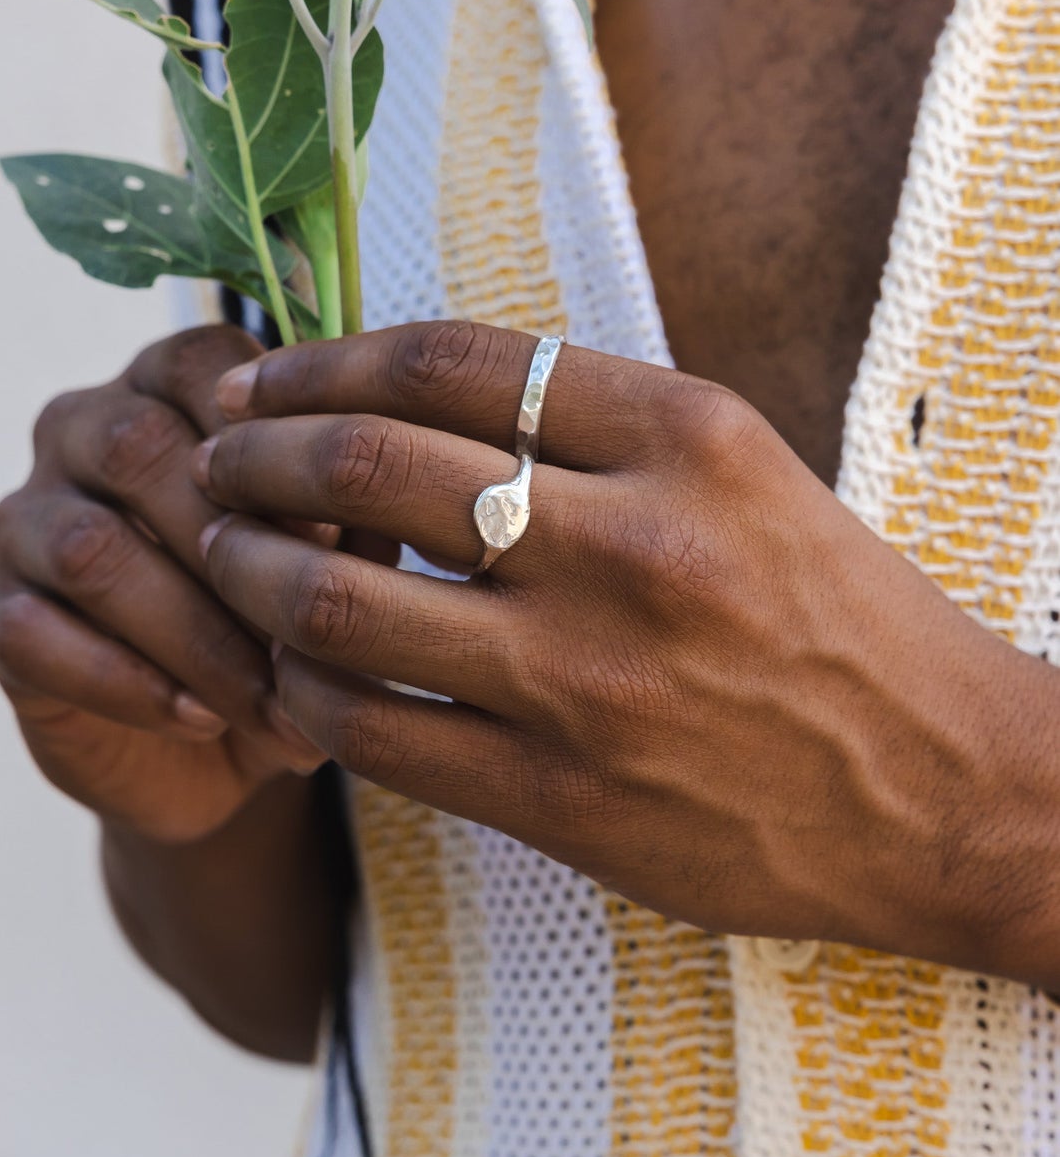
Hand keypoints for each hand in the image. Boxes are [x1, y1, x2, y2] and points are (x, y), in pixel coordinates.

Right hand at [0, 324, 323, 844]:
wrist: (225, 750)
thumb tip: (369, 519)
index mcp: (168, 388)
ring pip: (89, 549)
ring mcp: (29, 522)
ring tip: (268, 702)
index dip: (270, 439)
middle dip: (232, 551)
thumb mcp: (340, 576)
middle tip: (309, 642)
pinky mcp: (2, 617)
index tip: (333, 532)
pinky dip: (130, 683)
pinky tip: (199, 719)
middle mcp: (82, 431)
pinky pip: (37, 635)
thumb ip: (352, 527)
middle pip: (134, 448)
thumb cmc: (288, 629)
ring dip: (192, 634)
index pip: (201, 365)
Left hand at [194, 320, 1059, 977]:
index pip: (448, 360)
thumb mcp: (745, 474)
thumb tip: (414, 395)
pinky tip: (287, 673)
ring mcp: (587, 680)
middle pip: (370, 465)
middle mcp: (631, 545)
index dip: (323, 362)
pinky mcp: (560, 796)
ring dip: (250, 571)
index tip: (266, 379)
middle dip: (256, 455)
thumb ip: (596, 427)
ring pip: (342, 602)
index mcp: (686, 436)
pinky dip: (303, 692)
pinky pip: (374, 731)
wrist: (943, 795)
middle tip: (214, 461)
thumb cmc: (837, 621)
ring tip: (221, 557)